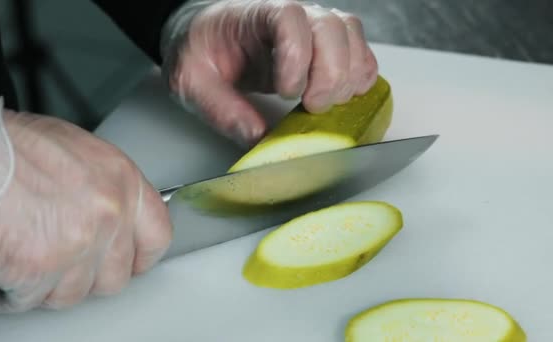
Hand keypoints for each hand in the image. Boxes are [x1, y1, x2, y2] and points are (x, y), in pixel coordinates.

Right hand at [0, 110, 171, 312]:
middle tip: (66, 265)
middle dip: (89, 277)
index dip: (142, 257)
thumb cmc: (14, 147)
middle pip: (115, 276)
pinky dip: (15, 292)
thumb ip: (106, 189)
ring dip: (49, 286)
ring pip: (74, 293)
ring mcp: (79, 243)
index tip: (131, 263)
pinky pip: (32, 299)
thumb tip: (113, 215)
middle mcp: (110, 213)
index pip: (158, 236)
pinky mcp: (41, 267)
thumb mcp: (80, 154)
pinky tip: (7, 269)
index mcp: (123, 181)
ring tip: (29, 260)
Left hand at [161, 0, 378, 146]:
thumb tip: (256, 136)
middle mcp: (293, 15)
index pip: (289, 20)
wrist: (210, 39)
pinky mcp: (328, 47)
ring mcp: (314, 28)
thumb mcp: (191, 81)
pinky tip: (343, 99)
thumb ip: (219, 107)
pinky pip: (360, 52)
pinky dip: (361, 78)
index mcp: (255, 15)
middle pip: (331, 27)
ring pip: (352, 36)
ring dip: (349, 77)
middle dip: (330, 74)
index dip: (296, 57)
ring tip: (326, 106)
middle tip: (312, 107)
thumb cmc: (202, 52)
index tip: (285, 92)